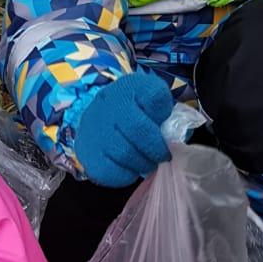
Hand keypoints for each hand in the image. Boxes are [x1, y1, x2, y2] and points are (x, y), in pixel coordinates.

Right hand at [74, 70, 173, 186]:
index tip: (165, 124)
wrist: (97, 120)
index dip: (164, 113)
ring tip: (148, 164)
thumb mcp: (150, 102)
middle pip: (139, 129)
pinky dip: (127, 174)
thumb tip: (173, 137)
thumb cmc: (133, 112)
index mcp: (131, 87)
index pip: (155, 95)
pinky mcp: (88, 153)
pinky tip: (130, 168)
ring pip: (125, 153)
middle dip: (157, 148)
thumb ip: (164, 113)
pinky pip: (111, 171)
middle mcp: (110, 103)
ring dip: (143, 163)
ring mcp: (96, 128)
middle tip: (162, 156)